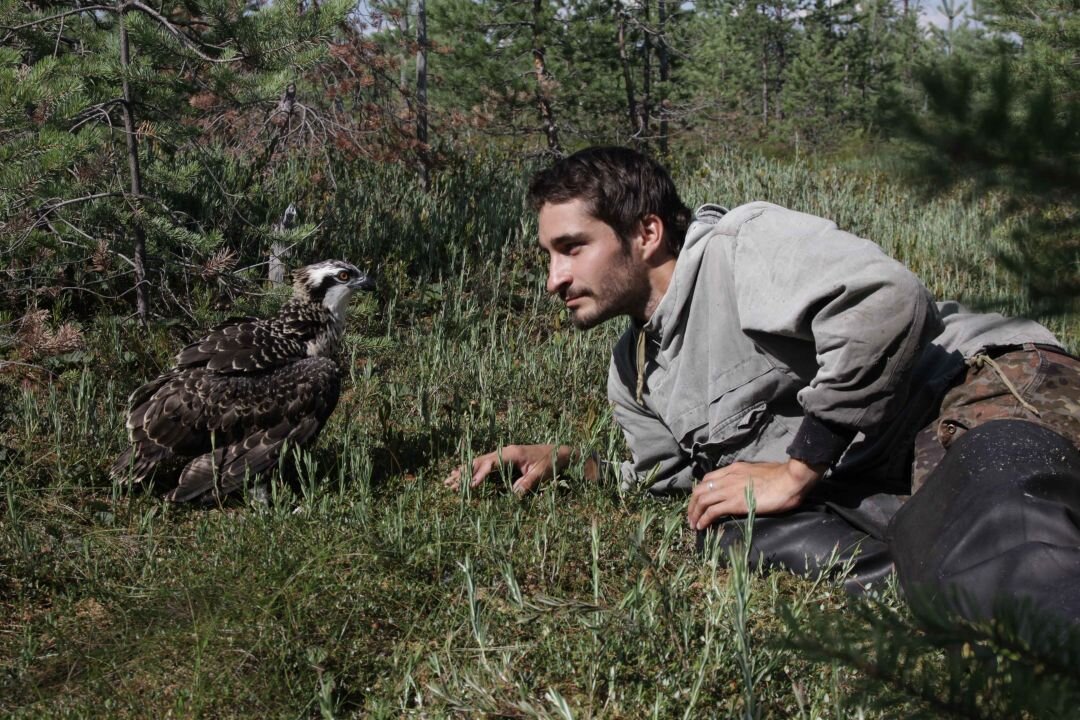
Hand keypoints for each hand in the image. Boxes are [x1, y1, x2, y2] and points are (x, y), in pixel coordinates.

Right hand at [444, 444, 573, 495]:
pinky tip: (465, 474)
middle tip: (449, 482)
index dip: (480, 474)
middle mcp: (505, 452)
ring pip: (481, 461)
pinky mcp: (506, 459)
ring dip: (466, 470)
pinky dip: (474, 469)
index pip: (491, 463)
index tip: (472, 486)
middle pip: (480, 461)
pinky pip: (487, 464)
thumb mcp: (542, 474)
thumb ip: (528, 483)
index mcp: (512, 453)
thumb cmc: (551, 462)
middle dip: (464, 472)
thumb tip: (513, 494)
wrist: (560, 452)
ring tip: (450, 479)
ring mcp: (505, 454)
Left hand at [687, 458, 823, 529]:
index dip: (701, 491)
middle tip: (691, 516)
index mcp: (734, 469)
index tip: (700, 502)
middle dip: (692, 504)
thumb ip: (748, 478)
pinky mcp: (735, 503)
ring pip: (702, 500)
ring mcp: (730, 490)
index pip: (708, 478)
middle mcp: (728, 478)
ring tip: (693, 524)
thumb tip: (747, 487)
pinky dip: (703, 519)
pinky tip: (701, 526)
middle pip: (700, 490)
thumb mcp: (759, 473)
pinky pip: (712, 511)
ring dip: (694, 513)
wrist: (790, 479)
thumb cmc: (782, 477)